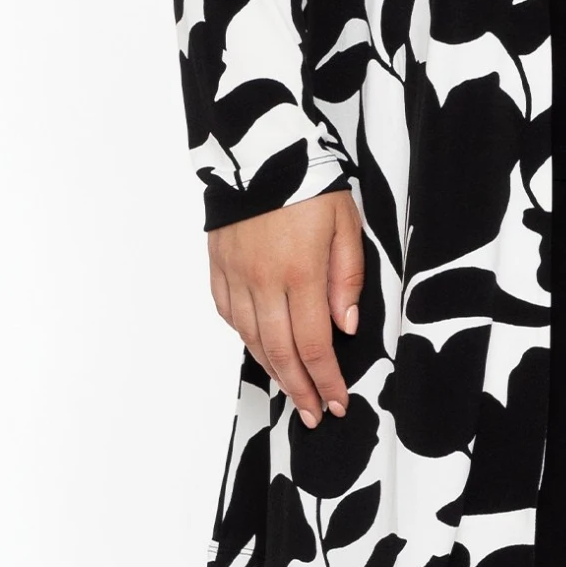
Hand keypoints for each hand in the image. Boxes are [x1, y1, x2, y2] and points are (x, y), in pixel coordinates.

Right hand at [208, 189, 365, 426]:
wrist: (261, 151)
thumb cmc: (310, 183)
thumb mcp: (345, 224)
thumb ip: (346, 277)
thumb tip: (345, 328)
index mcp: (300, 272)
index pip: (314, 344)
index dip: (326, 380)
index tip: (338, 404)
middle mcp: (264, 282)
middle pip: (280, 353)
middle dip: (300, 390)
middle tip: (314, 415)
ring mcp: (237, 277)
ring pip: (252, 340)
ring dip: (273, 372)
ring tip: (291, 393)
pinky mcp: (219, 268)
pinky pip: (230, 316)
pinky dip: (247, 339)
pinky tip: (261, 349)